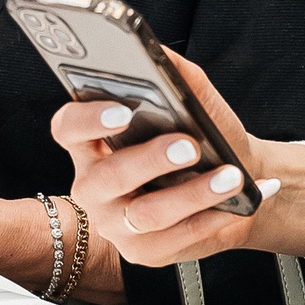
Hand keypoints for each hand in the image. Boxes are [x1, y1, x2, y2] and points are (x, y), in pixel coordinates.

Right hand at [51, 49, 280, 271]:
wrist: (237, 181)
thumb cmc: (205, 138)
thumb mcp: (192, 102)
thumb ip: (173, 74)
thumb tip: (158, 53)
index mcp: (93, 144)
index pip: (68, 128)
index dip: (87, 120)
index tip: (122, 110)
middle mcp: (95, 186)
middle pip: (108, 176)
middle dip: (149, 160)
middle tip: (189, 145)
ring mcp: (116, 223)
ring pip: (145, 214)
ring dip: (192, 194)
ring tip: (230, 176)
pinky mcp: (144, 252)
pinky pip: (174, 238)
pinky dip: (210, 218)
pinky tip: (234, 204)